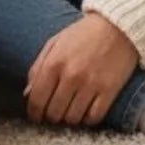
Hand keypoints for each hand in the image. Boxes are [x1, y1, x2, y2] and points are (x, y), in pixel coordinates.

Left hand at [25, 13, 138, 127]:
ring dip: (69, 118)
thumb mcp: (55, 42)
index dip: (34, 113)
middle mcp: (71, 75)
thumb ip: (38, 67)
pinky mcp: (109, 91)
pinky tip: (86, 109)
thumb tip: (27, 94)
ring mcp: (91, 84)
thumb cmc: (83, 34)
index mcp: (54, 62)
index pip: (37, 100)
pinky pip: (93, 118)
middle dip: (51, 115)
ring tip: (70, 108)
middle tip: (54, 111)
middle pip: (54, 113)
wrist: (117, 26)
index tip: (37, 116)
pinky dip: (88, 118)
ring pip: (73, 119)